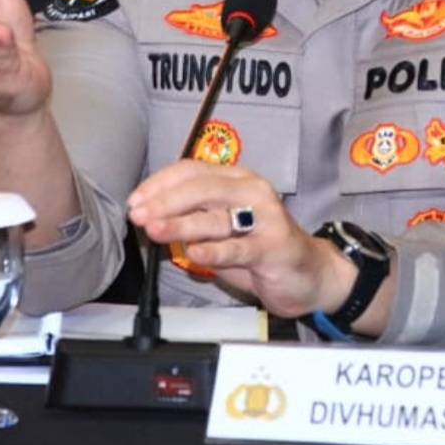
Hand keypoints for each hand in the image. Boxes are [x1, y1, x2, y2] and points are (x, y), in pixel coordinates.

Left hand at [127, 160, 357, 319]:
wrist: (309, 273)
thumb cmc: (260, 248)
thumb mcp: (223, 229)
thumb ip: (193, 220)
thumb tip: (150, 216)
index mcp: (237, 179)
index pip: (192, 171)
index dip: (160, 183)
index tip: (135, 200)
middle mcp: (252, 191)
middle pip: (202, 188)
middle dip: (165, 201)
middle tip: (140, 214)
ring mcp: (265, 217)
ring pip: (216, 217)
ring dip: (181, 224)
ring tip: (155, 230)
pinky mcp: (274, 246)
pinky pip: (238, 247)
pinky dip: (214, 251)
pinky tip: (194, 253)